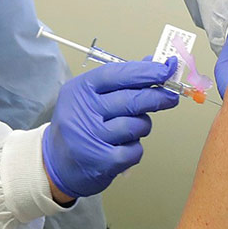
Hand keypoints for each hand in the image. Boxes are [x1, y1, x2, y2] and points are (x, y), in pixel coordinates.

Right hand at [43, 58, 178, 199]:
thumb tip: (153, 64)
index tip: (166, 70)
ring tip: (129, 129)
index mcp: (80, 91)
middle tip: (171, 97)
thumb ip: (121, 81)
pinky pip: (135, 150)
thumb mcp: (89, 97)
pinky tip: (122, 148)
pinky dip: (135, 149)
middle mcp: (84, 113)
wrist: (56, 164)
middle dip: (157, 97)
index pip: (116, 75)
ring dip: (142, 126)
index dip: (145, 72)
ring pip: (137, 125)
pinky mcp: (103, 161)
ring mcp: (93, 138)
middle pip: (132, 100)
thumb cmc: (78, 126)